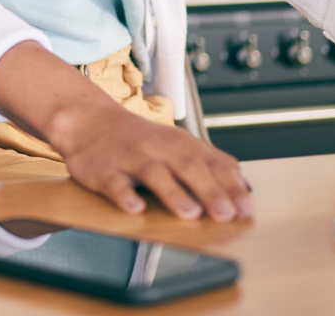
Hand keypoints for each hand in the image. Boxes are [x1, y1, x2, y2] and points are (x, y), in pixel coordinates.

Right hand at [0, 41, 252, 220]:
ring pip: (154, 173)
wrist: (88, 120)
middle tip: (227, 215)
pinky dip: (125, 195)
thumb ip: (209, 164)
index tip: (247, 209)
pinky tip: (135, 208)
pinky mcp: (103, 169)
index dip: (231, 186)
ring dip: (173, 193)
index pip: (212, 162)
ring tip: (190, 213)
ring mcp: (130, 157)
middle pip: (188, 167)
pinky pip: (114, 182)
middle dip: (210, 191)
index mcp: (180, 144)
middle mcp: (158, 148)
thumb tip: (247, 188)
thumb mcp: (177, 144)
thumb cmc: (138, 139)